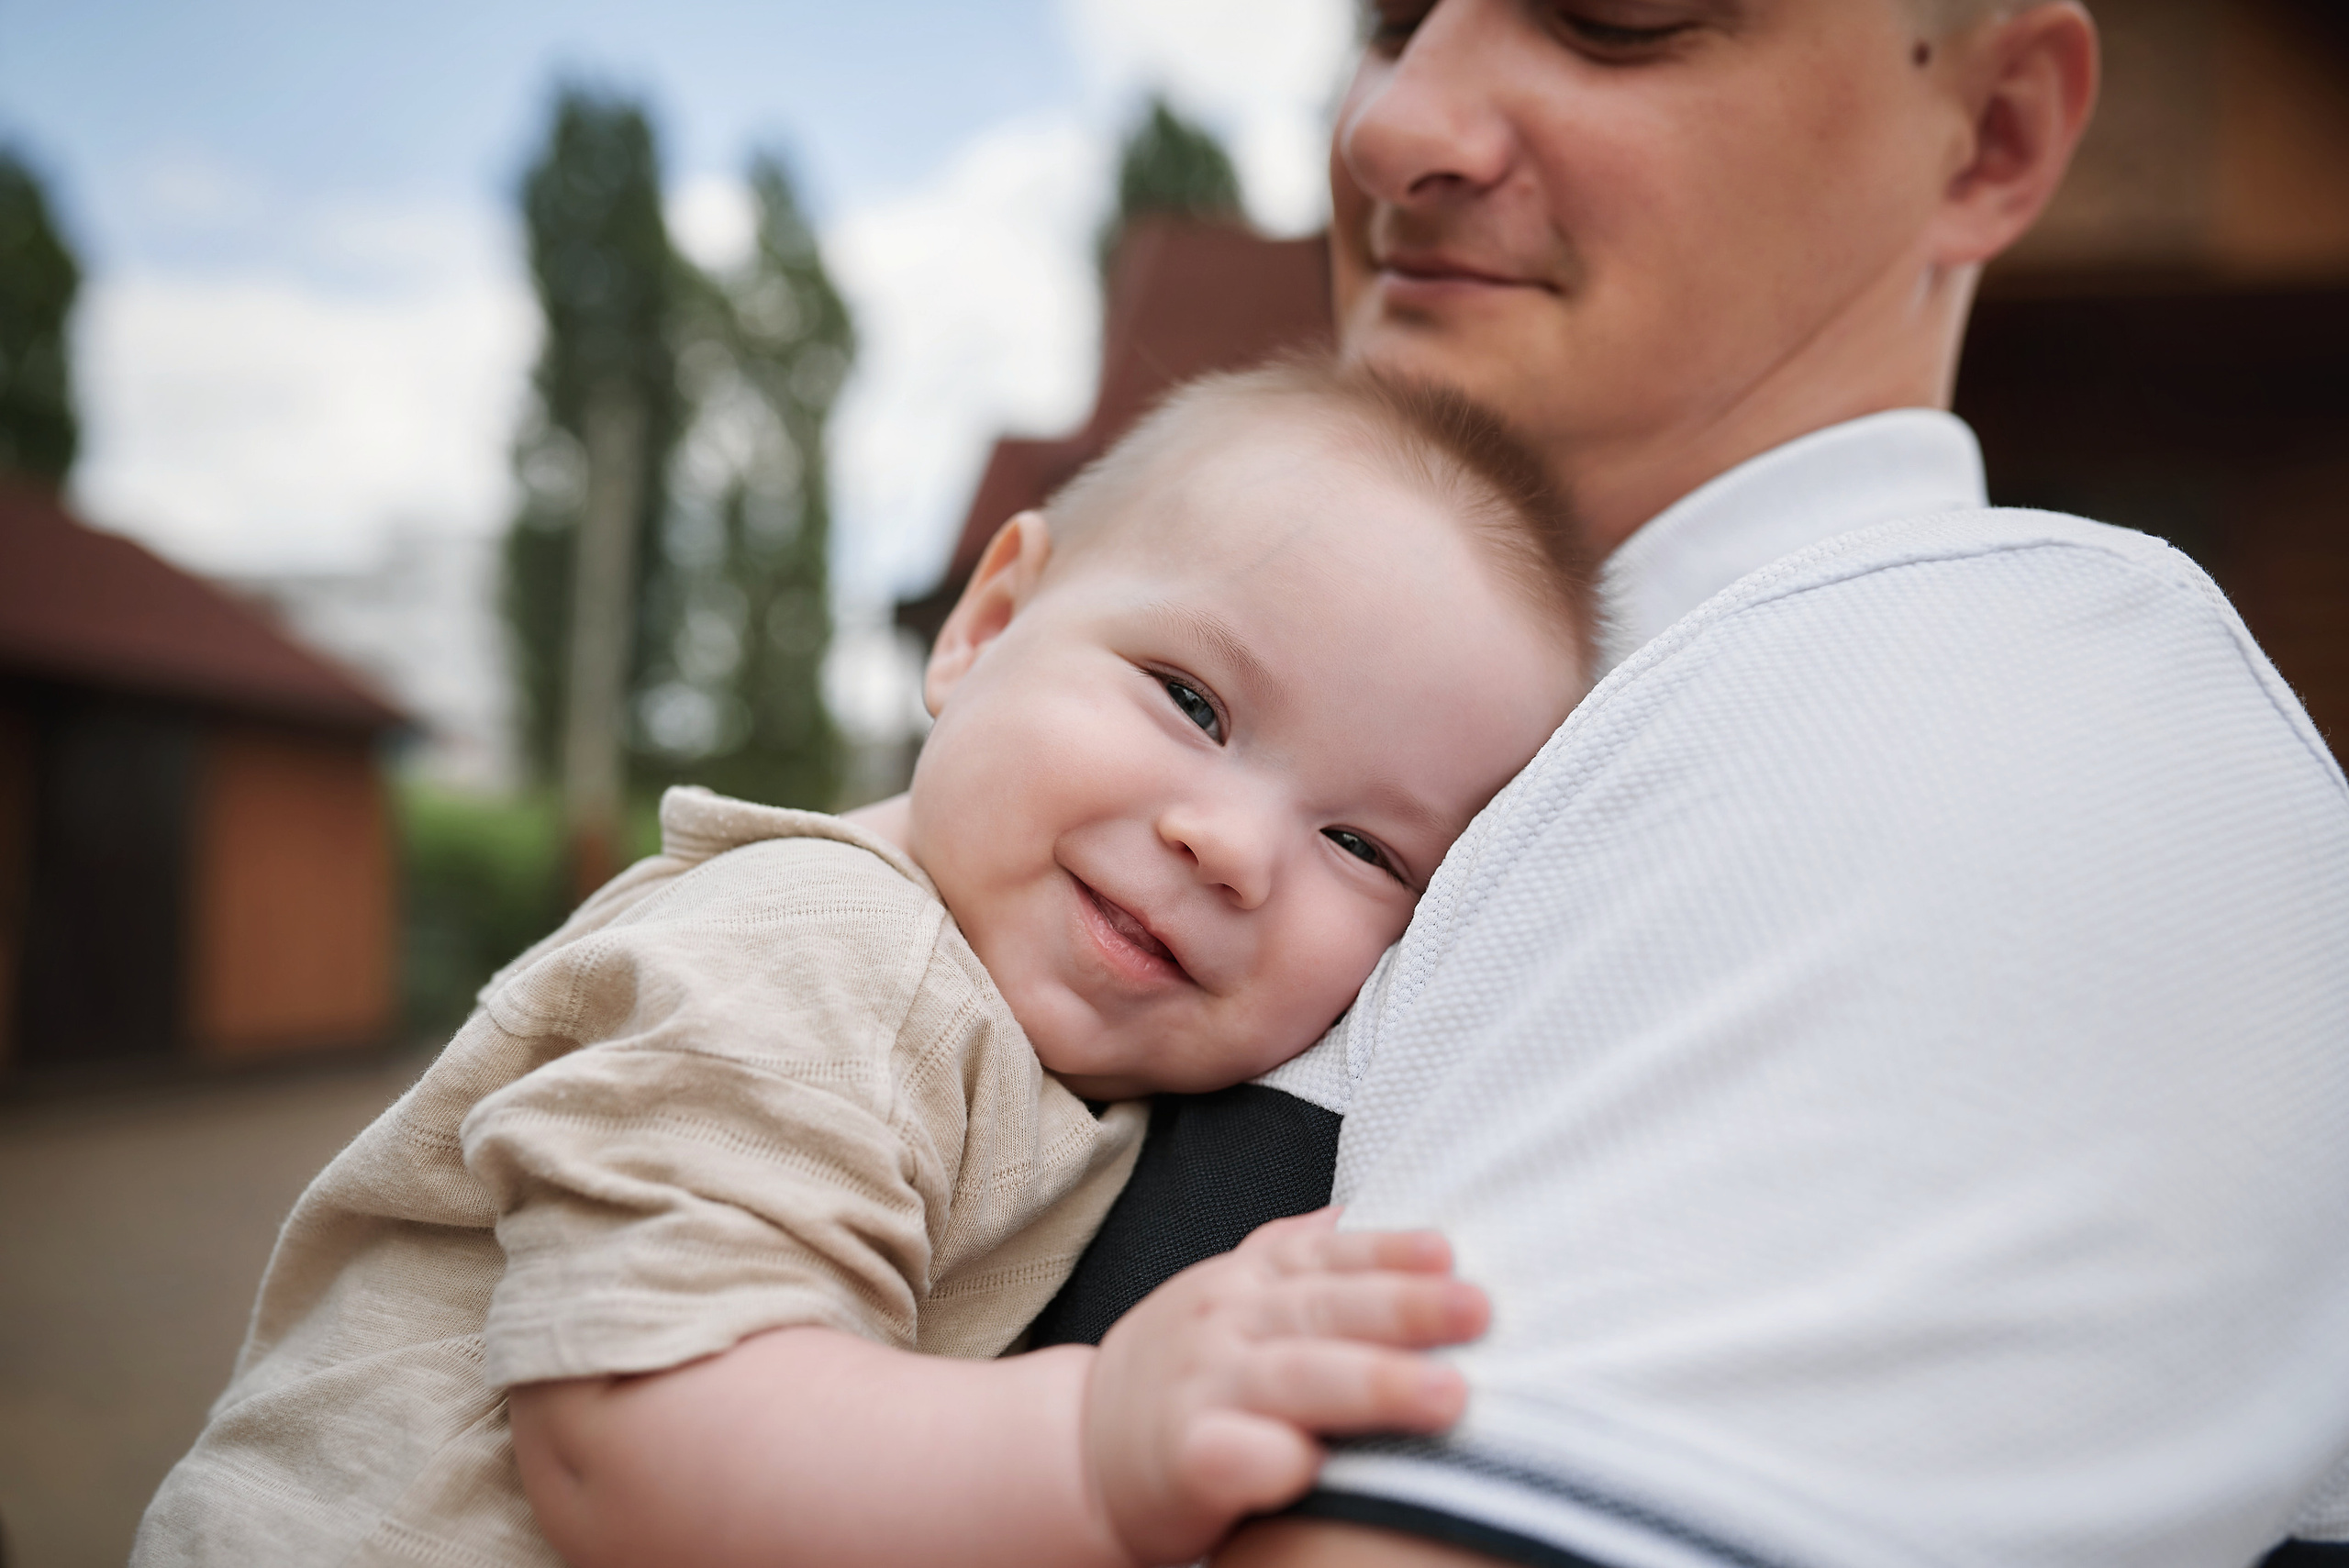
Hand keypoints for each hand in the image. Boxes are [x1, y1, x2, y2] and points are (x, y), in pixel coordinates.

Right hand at [1081, 1208, 1488, 1565]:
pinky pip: (1238, 1456)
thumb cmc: (1183, 1374)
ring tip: (1448, 1395)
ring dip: (1373, 1384)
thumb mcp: (1225, 1296)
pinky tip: (1329, 1463)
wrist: (1083, 1446)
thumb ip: (1286, 1254)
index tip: (1450, 1252)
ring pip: (1295, 1379)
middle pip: (1322, 1310)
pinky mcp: (1185, 1460)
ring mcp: (1202, 1388)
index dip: (1387, 1251)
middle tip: (1478, 1310)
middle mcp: (1224, 1324)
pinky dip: (1281, 1458)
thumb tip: (1352, 1210)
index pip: (1324, 1257)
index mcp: (1244, 1283)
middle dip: (1403, 1309)